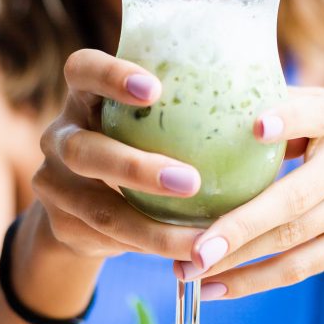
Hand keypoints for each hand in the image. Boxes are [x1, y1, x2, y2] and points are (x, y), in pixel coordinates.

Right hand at [31, 49, 203, 259]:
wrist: (85, 204)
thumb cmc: (139, 144)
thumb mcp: (148, 120)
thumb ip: (185, 108)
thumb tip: (269, 98)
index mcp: (83, 97)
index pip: (83, 70)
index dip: (111, 76)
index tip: (155, 89)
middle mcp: (60, 137)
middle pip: (84, 150)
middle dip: (136, 168)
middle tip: (190, 181)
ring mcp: (54, 184)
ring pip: (99, 209)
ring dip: (152, 228)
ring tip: (200, 240)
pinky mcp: (63, 225)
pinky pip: (109, 240)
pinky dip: (151, 247)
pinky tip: (188, 252)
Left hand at [174, 86, 323, 298]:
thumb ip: (290, 105)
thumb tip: (222, 104)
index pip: (317, 115)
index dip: (289, 119)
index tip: (256, 126)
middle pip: (295, 200)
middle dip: (242, 226)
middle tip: (195, 247)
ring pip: (293, 241)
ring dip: (239, 262)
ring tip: (190, 271)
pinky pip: (302, 267)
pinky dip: (258, 280)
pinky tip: (218, 288)